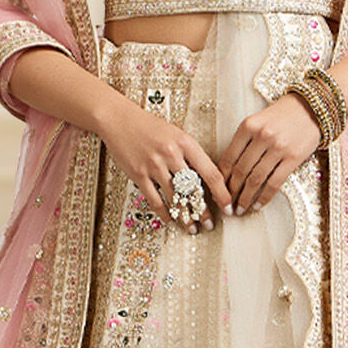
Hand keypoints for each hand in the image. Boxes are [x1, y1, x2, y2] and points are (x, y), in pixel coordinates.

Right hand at [100, 97, 232, 232]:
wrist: (119, 119)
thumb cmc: (150, 127)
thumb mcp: (177, 135)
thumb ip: (191, 155)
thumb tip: (207, 181)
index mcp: (186, 143)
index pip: (211, 173)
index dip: (222, 193)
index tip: (228, 206)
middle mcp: (171, 154)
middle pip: (193, 190)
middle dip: (204, 211)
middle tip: (210, 224)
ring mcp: (154, 165)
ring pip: (175, 198)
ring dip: (185, 216)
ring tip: (192, 227)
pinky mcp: (138, 174)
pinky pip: (155, 200)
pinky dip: (165, 213)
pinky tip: (171, 219)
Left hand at [217, 94, 322, 214]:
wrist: (309, 108)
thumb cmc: (280, 116)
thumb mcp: (257, 121)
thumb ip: (243, 142)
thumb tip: (227, 171)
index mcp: (248, 126)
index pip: (229, 158)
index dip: (221, 179)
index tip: (217, 191)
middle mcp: (262, 136)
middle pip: (240, 171)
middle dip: (231, 192)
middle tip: (227, 206)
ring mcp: (278, 148)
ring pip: (255, 179)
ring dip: (245, 198)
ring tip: (240, 209)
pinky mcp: (293, 158)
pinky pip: (274, 183)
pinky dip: (264, 197)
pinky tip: (258, 205)